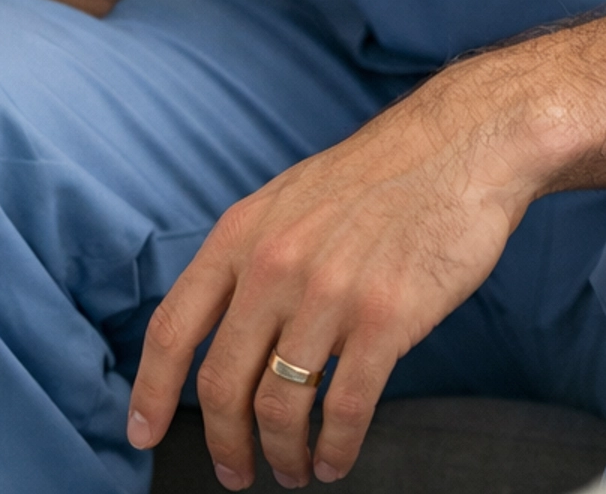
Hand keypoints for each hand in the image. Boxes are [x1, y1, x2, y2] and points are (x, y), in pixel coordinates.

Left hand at [126, 69, 537, 487]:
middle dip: (224, 444)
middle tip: (237, 473)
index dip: (151, 392)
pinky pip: (345, 409)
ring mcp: (330, 292)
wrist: (461, 145)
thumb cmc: (380, 175)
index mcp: (244, 233)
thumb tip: (221, 330)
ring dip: (282, 454)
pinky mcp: (385, 318)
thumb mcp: (291, 197)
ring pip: (280, 407)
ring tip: (294, 468)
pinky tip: (336, 457)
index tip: (144, 434)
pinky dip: (335, 449)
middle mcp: (276, 264)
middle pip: (222, 385)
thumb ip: (252, 256)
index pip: (175, 328)